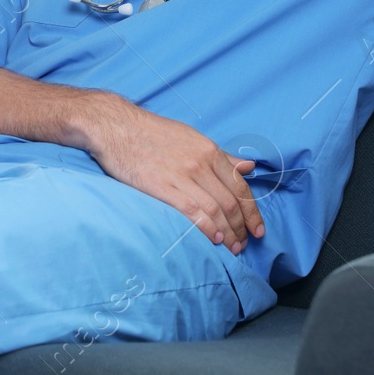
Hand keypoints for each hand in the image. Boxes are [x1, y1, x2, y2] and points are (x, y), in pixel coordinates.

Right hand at [83, 99, 265, 253]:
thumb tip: (248, 166)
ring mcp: (182, 175)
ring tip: (232, 247)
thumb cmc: (152, 132)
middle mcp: (200, 163)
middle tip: (245, 243)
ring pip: (216, 209)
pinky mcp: (163, 187)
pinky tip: (215, 239)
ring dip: (228, 232)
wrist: (116, 126)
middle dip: (242, 227)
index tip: (257, 229)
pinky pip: (193, 212)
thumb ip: (220, 156)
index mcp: (209, 150)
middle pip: (231, 201)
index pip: (240, 186)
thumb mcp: (191, 137)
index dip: (252, 211)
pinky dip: (208, 228)